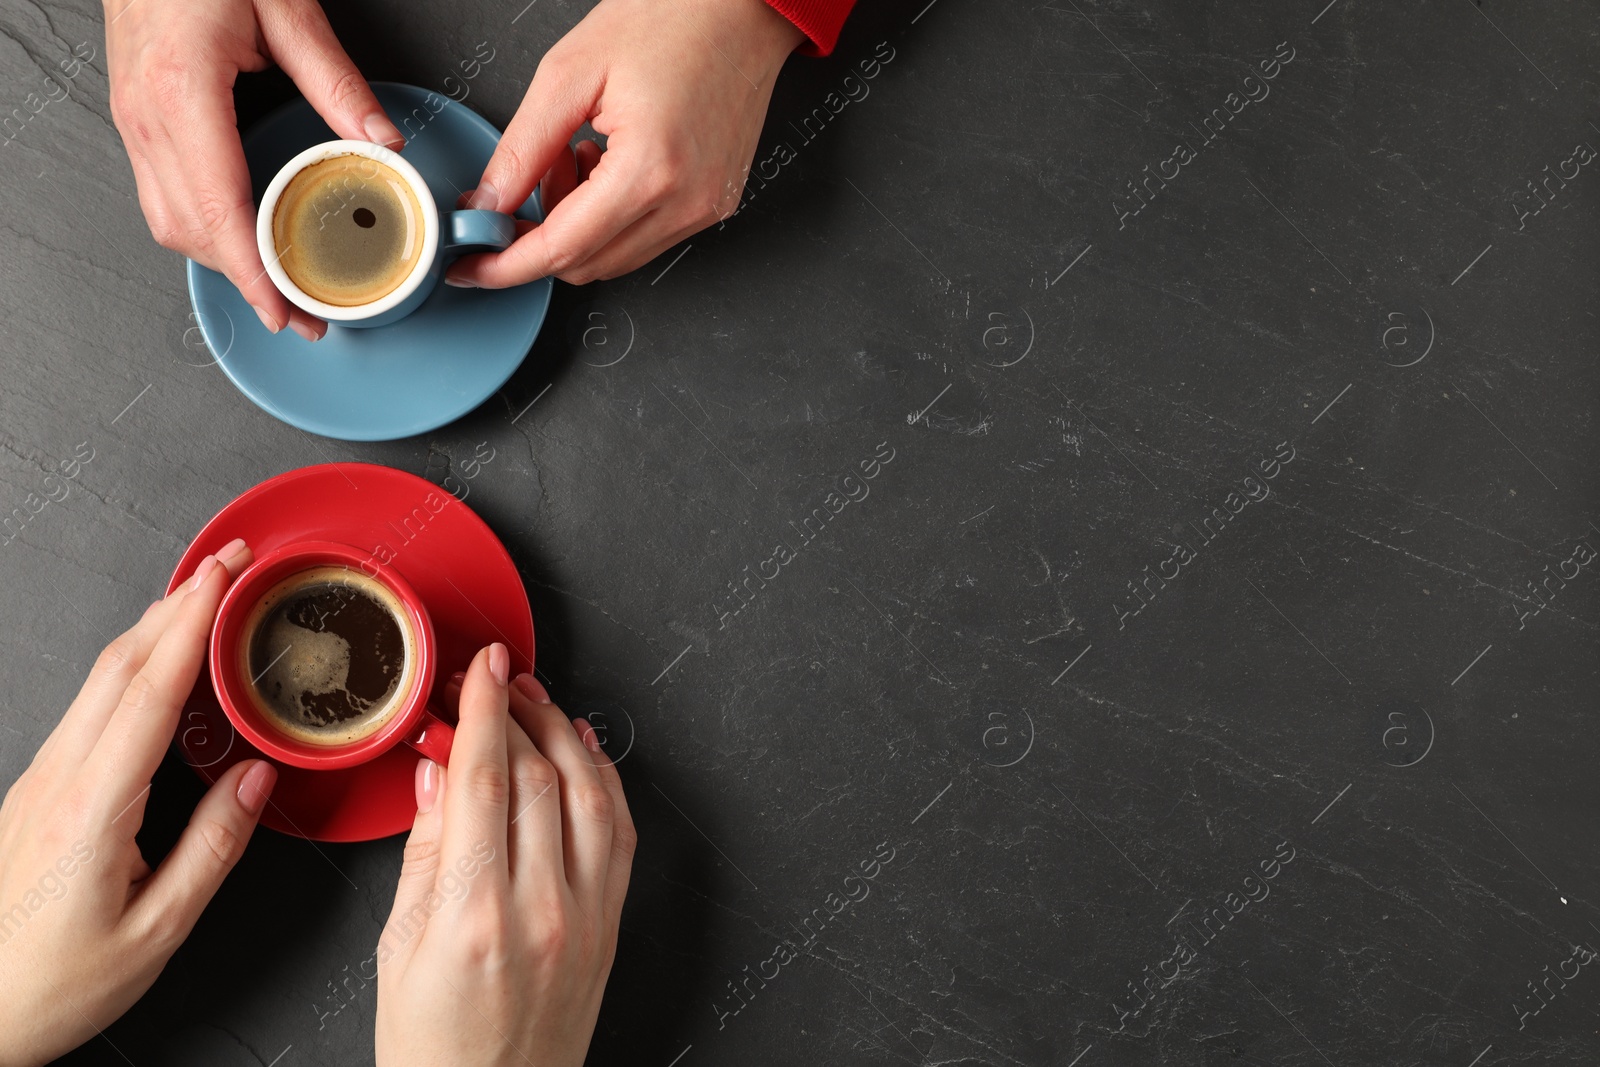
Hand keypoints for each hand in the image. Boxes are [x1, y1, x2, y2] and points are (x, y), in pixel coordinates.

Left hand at [0, 541, 276, 1066]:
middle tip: (227, 562)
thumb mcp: (158, 929)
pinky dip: (134, 667)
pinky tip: (160, 667)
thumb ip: (214, 846)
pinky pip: (92, 709)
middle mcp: (59, 781)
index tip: (223, 578)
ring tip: (203, 597)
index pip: (149, 692)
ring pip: (100, 681)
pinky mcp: (40, 793)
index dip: (190, 625)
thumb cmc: (52, 984)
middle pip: (119, 666)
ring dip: (153, 627)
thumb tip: (256, 779)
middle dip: (176, 601)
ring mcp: (42, 782)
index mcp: (93, 809)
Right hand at [103, 0, 405, 340]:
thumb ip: (336, 82)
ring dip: (219, 260)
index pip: (219, 208)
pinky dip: (200, 227)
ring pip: (167, 219)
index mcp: (182, 91)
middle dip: (244, 283)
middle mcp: (146, 112)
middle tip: (301, 314)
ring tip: (275, 286)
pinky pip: (160, 192)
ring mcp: (131, 116)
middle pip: (190, 229)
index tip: (284, 311)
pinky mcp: (133, 114)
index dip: (252, 273)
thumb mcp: (285, 9)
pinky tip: (239, 237)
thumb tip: (382, 141)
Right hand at [375, 647, 634, 1066]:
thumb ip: (423, 851)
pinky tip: (584, 751)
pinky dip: (604, 780)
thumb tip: (436, 771)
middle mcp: (542, 909)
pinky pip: (619, 832)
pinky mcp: (611, 925)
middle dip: (517, 711)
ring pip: (588, 792)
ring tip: (536, 701)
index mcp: (475, 915)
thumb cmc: (433, 1048)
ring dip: (564, 733)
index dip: (484, 709)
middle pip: (539, 776)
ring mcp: (586, 916)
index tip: (480, 667)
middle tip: (494, 679)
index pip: (486, 779)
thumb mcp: (396, 949)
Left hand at [445, 0, 805, 287]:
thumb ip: (522, 147)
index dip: (508, 264)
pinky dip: (610, 219)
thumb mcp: (569, 72)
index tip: (473, 265)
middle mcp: (686, 201)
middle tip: (525, 183)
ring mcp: (705, 208)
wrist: (739, 8)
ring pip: (615, 258)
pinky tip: (606, 165)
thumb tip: (490, 203)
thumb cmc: (671, 19)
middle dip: (540, 237)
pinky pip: (646, 239)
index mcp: (650, 169)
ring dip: (577, 227)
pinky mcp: (715, 204)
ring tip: (575, 157)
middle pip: (587, 264)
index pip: (562, 248)